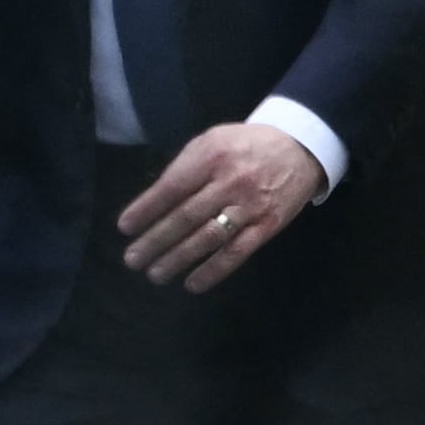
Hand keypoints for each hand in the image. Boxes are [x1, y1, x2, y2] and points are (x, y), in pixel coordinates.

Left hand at [118, 123, 321, 292]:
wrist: (299, 147)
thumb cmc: (245, 145)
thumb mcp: (212, 140)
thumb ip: (186, 166)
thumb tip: (154, 201)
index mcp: (211, 156)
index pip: (172, 187)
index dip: (146, 209)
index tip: (125, 228)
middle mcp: (230, 181)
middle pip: (186, 216)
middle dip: (155, 240)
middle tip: (133, 259)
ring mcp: (250, 206)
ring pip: (208, 238)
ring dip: (178, 259)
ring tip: (155, 274)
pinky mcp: (267, 226)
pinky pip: (237, 253)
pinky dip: (213, 271)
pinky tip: (192, 284)